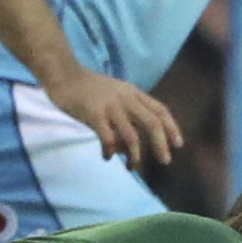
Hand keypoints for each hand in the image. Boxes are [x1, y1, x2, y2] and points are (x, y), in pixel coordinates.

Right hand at [46, 66, 181, 171]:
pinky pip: (107, 138)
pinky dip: (110, 150)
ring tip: (132, 167)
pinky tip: (107, 156)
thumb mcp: (115, 92)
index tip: (178, 144)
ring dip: (135, 155)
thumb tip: (133, 139)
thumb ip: (127, 109)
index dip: (172, 128)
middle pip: (151, 123)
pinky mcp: (93, 114)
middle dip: (161, 145)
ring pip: (131, 135)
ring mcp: (110, 106)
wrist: (63, 75)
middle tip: (165, 161)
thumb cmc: (87, 87)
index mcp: (132, 92)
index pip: (160, 110)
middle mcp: (125, 99)